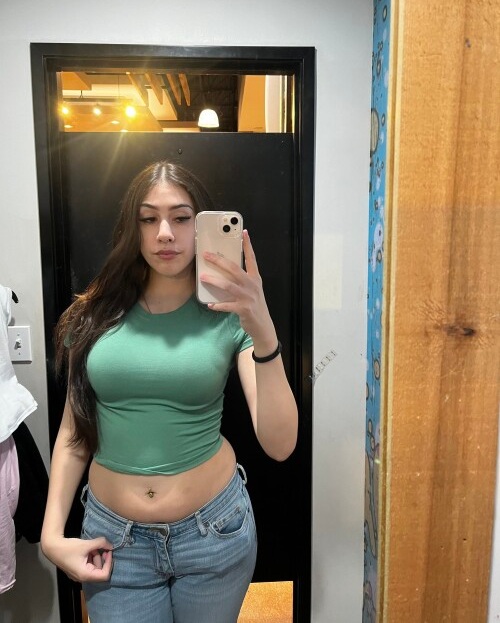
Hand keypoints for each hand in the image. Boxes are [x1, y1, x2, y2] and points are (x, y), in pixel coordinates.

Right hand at [42, 535, 112, 582]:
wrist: (52, 547)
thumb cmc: (69, 548)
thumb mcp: (87, 544)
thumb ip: (101, 544)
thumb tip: (111, 545)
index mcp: (85, 575)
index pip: (104, 575)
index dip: (109, 563)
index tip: (108, 552)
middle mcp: (82, 578)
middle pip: (99, 571)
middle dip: (101, 558)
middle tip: (99, 547)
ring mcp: (78, 575)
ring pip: (93, 567)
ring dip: (95, 556)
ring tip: (91, 547)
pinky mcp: (76, 570)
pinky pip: (87, 566)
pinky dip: (90, 557)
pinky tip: (86, 549)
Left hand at [200, 230, 275, 345]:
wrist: (263, 326)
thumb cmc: (254, 305)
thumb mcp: (252, 290)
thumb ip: (242, 280)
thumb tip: (223, 271)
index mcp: (255, 278)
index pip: (251, 258)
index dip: (248, 245)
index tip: (244, 233)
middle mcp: (252, 285)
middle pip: (234, 269)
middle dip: (219, 261)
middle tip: (207, 255)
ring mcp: (248, 297)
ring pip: (228, 285)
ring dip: (214, 280)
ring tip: (202, 277)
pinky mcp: (243, 309)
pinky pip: (226, 305)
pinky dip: (217, 305)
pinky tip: (210, 304)